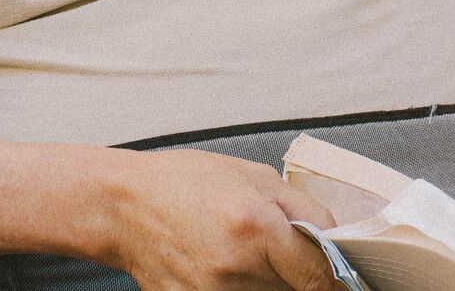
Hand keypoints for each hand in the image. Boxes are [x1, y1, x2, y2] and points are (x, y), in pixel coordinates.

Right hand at [105, 149, 345, 290]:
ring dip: (267, 284)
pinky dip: (238, 288)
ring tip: (240, 257)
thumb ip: (303, 207)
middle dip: (296, 277)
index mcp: (256, 226)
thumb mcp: (250, 174)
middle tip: (276, 256)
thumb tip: (337, 240)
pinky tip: (219, 268)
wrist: (118, 204)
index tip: (335, 277)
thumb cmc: (179, 182)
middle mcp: (238, 266)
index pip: (323, 276)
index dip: (335, 279)